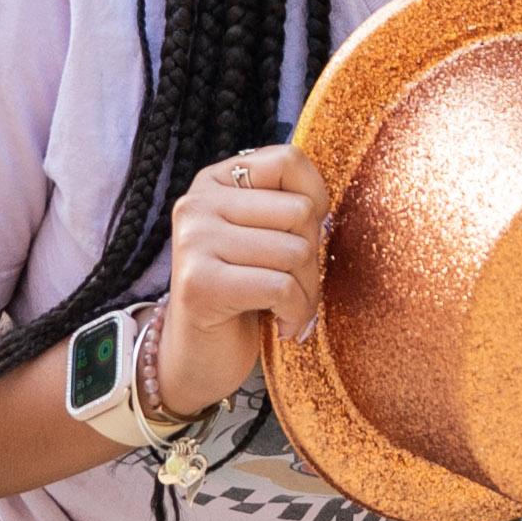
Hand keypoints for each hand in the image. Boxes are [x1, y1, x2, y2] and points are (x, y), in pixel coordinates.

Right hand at [147, 143, 325, 416]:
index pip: (288, 161)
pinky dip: (296, 312)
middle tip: (296, 286)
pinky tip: (284, 326)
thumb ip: (286, 207)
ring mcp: (194, 241)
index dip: (316, 199)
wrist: (198, 359)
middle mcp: (197, 203)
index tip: (306, 236)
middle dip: (313, 257)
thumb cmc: (243, 294)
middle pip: (300, 211)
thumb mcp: (263, 238)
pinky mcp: (199, 284)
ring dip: (306, 291)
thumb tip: (328, 203)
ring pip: (296, 250)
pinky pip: (281, 286)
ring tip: (288, 308)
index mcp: (215, 182)